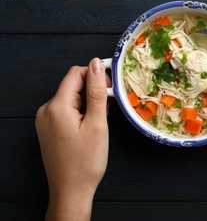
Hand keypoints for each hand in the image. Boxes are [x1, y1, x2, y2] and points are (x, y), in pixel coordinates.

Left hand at [35, 58, 109, 219]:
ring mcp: (46, 120)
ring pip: (72, 98)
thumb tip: (97, 63)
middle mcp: (47, 110)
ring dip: (89, 101)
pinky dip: (82, 111)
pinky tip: (94, 123)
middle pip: (73, 85)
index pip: (76, 74)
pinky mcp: (50, 128)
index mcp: (56, 106)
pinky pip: (67, 110)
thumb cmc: (85, 162)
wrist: (71, 191)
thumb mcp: (97, 124)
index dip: (96, 75)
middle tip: (111, 105)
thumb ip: (96, 92)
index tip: (112, 86)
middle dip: (94, 90)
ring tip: (103, 118)